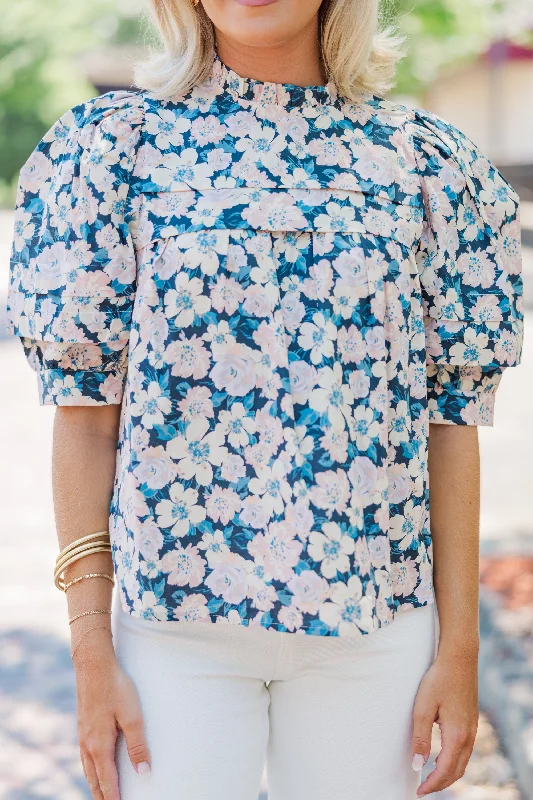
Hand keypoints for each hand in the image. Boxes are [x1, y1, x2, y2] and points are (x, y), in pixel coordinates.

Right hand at [73, 628, 150, 798]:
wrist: (93, 664)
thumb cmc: (115, 688)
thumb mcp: (132, 716)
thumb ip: (138, 746)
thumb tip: (144, 772)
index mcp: (100, 746)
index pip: (107, 782)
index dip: (114, 798)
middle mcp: (88, 744)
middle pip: (94, 779)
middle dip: (102, 795)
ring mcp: (83, 734)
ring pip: (88, 768)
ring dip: (95, 783)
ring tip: (102, 793)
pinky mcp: (83, 724)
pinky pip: (85, 755)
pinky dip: (91, 768)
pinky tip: (95, 764)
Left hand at [411, 649, 478, 796]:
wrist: (459, 658)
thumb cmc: (438, 679)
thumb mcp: (423, 707)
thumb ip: (420, 737)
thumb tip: (418, 764)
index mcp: (456, 735)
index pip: (445, 771)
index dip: (432, 784)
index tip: (418, 792)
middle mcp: (468, 735)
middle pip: (457, 771)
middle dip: (441, 783)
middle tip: (424, 788)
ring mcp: (473, 728)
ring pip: (463, 761)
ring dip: (449, 774)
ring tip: (432, 777)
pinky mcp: (472, 720)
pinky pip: (466, 750)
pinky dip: (455, 761)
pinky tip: (444, 757)